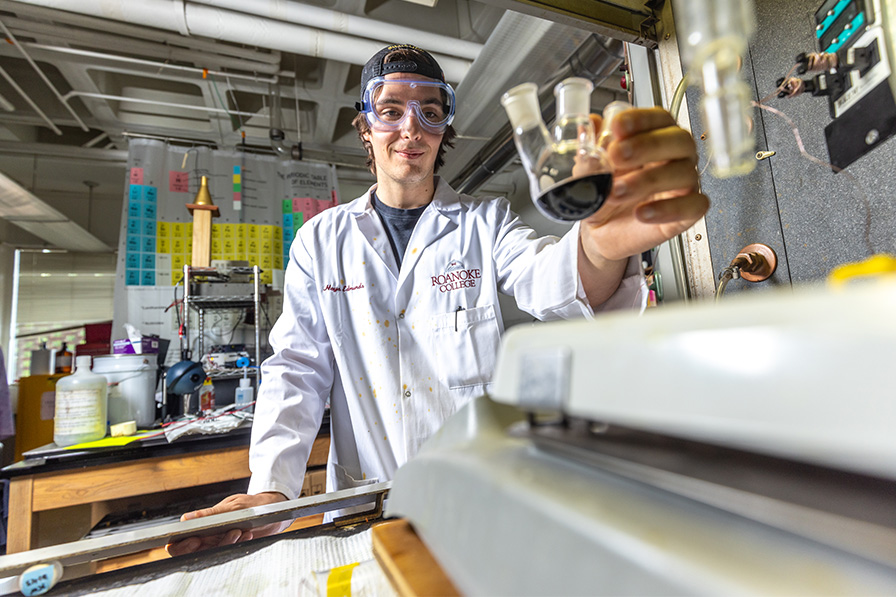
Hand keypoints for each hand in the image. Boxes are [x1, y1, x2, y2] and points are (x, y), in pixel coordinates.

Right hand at [165, 491, 287, 556]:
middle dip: (207, 547)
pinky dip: (238, 545)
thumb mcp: (232, 506)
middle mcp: (207, 536)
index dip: (180, 545)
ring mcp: (219, 543)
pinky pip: (228, 553)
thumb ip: (210, 514)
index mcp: (201, 524)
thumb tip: (186, 518)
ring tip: (240, 530)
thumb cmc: (251, 505)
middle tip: (229, 534)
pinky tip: (247, 534)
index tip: (195, 540)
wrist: (273, 510)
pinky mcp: (232, 549)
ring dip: (227, 544)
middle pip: (191, 552)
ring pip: (212, 554)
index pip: (178, 540)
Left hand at [582, 107, 708, 261]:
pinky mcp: (688, 212)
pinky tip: (641, 213)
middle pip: (680, 139)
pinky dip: (668, 209)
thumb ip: (589, 152)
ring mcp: (684, 184)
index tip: (617, 126)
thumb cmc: (603, 196)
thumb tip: (587, 128)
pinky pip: (693, 206)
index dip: (641, 119)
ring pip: (685, 173)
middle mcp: (674, 157)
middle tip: (616, 156)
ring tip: (616, 192)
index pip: (659, 118)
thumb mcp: (588, 174)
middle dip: (648, 145)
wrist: (601, 232)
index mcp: (653, 138)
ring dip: (647, 180)